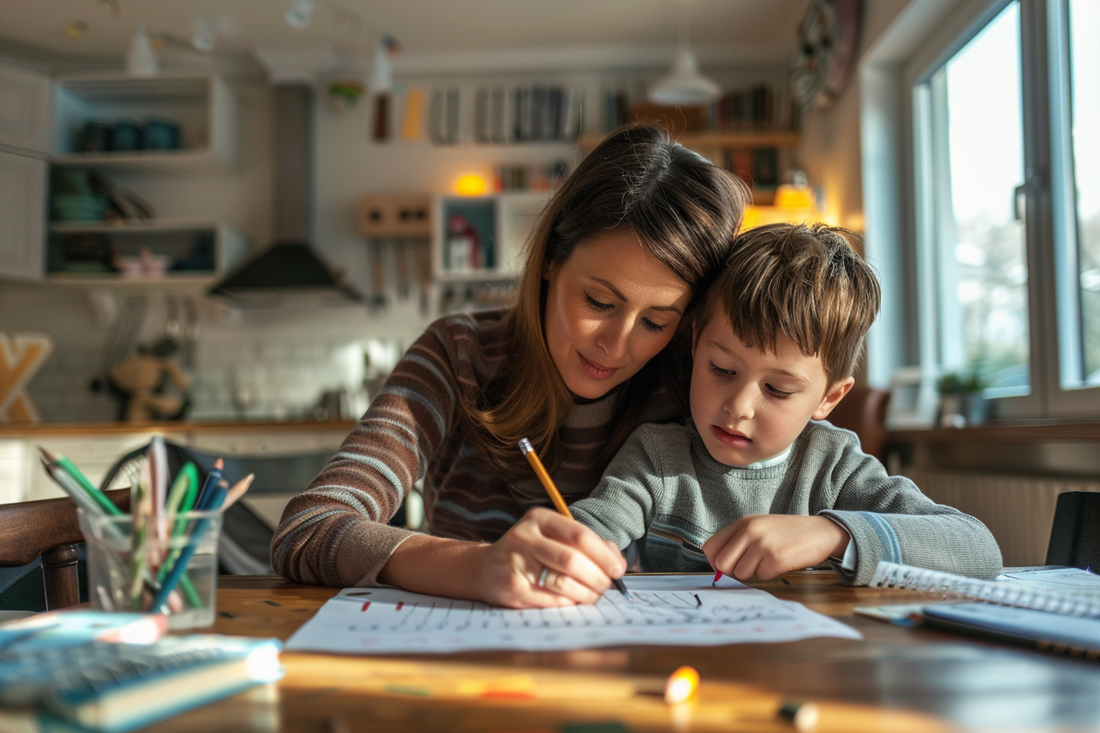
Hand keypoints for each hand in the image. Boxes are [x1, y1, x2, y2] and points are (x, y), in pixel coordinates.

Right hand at [471, 507, 626, 608]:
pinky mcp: (513, 588)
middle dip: (597, 577)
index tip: (618, 569)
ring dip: (586, 594)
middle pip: (573, 559)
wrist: (485, 569)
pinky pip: (552, 600)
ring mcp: (516, 562)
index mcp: (540, 519)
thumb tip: (617, 560)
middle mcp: (525, 536)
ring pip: (564, 582)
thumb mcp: (554, 537)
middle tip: (606, 586)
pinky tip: (567, 599)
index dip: (604, 554)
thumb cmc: (530, 554)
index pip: (580, 535)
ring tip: (589, 595)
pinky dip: (568, 603)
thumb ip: (586, 544)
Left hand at [703, 515, 848, 580]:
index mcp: (742, 522)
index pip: (710, 547)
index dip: (715, 562)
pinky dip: (768, 574)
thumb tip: (717, 565)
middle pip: (721, 564)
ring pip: (739, 573)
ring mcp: (762, 544)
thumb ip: (737, 540)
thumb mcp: (759, 526)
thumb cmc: (787, 533)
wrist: (821, 532)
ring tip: (767, 561)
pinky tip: (780, 563)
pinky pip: (760, 577)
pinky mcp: (776, 559)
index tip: (727, 565)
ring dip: (753, 573)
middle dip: (732, 571)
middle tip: (750, 566)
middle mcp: (750, 531)